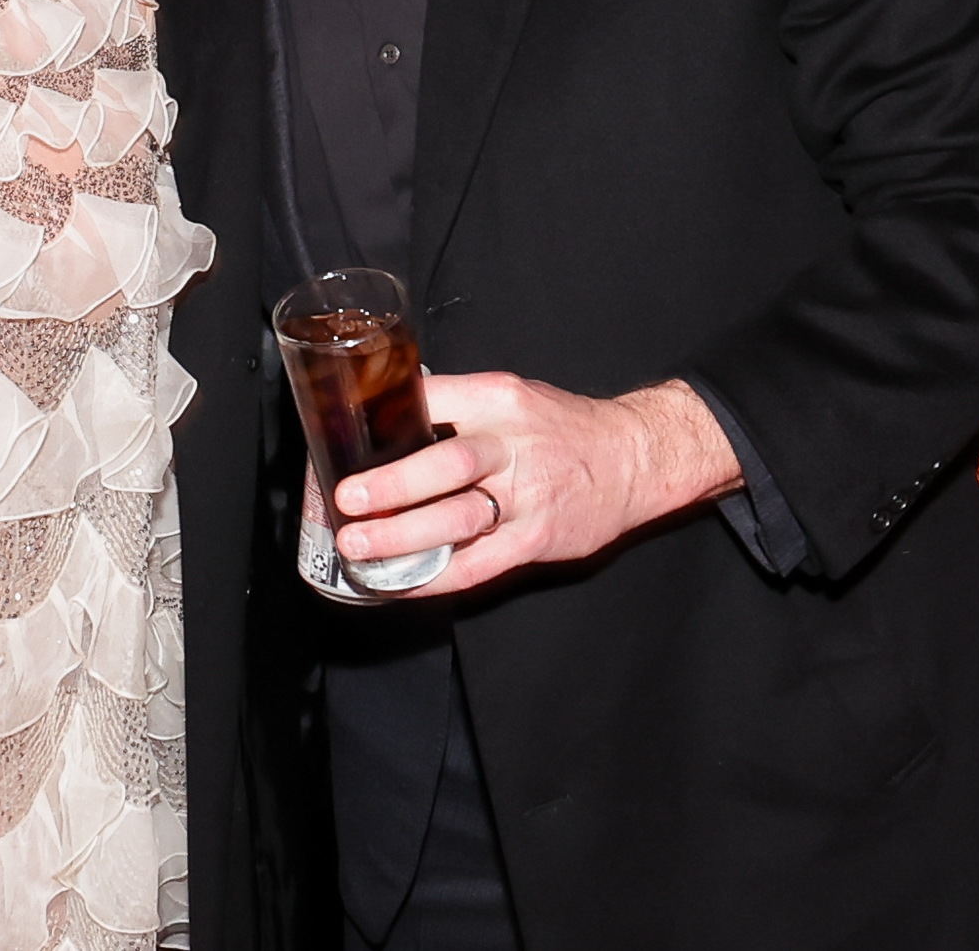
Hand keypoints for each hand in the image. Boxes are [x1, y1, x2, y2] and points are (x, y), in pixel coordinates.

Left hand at [331, 375, 741, 595]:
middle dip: (392, 484)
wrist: (633, 458)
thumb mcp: (511, 396)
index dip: (388, 413)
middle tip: (346, 499)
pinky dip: (437, 576)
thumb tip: (388, 414)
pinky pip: (479, 565)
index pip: (434, 397)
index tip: (345, 434)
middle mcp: (513, 446)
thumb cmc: (561, 427)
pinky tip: (401, 583)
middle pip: (448, 464)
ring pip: (460, 518)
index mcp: (499, 400)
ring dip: (403, 535)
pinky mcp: (536, 540)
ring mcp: (527, 498)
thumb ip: (456, 405)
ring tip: (359, 547)